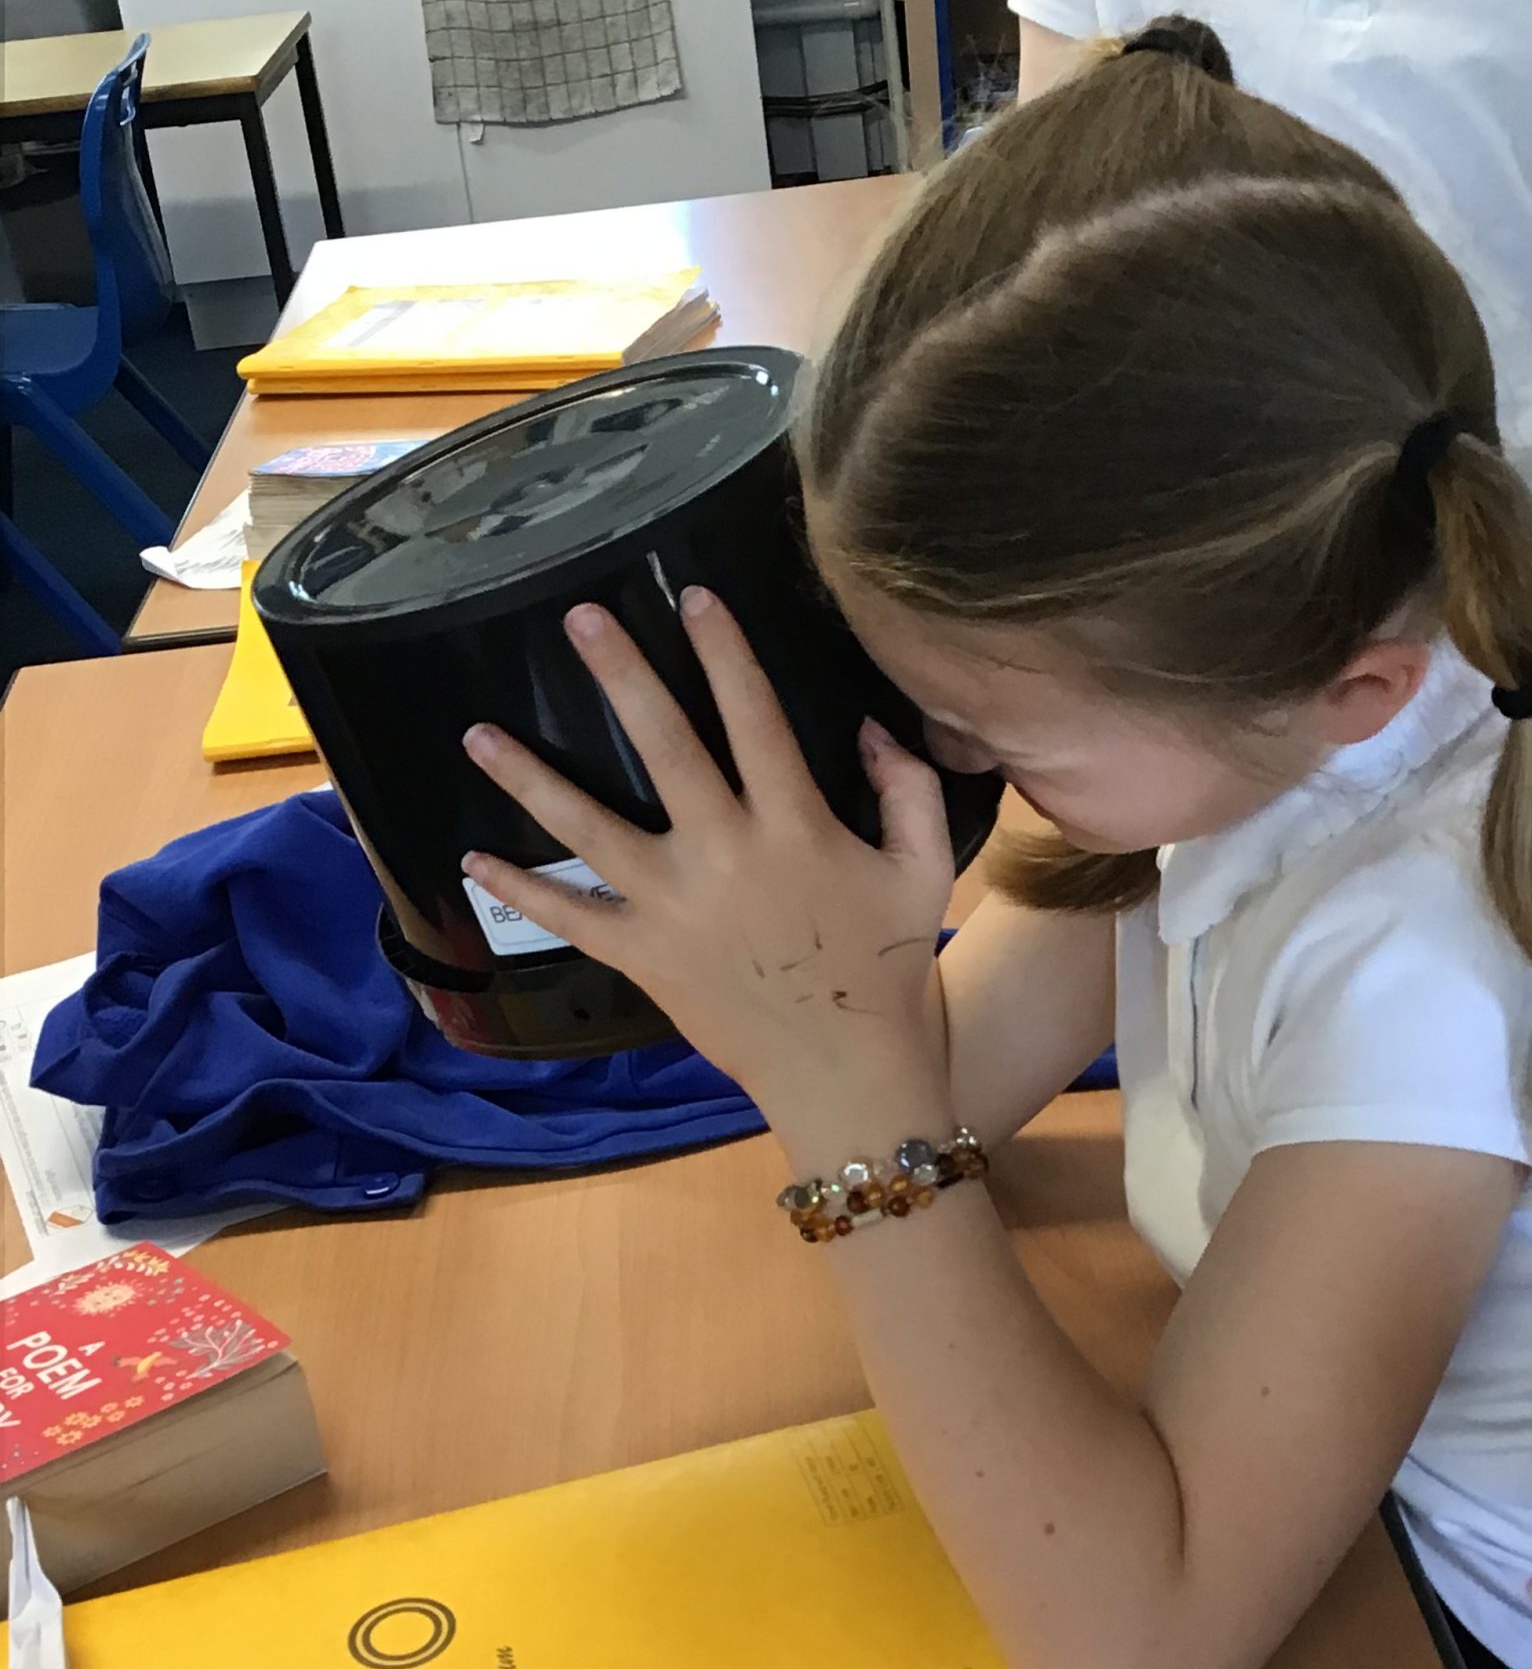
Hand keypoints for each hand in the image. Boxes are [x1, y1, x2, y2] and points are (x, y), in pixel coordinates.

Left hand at [462, 592, 956, 1141]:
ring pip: (591, 829)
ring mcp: (674, 906)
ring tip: (478, 733)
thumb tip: (872, 726)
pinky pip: (572, 920)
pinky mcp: (645, 957)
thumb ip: (908, 789)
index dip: (724, 653)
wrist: (849, 1073)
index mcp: (794, 826)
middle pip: (665, 747)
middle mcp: (725, 854)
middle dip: (621, 676)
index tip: (692, 596)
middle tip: (578, 617)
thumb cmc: (890, 970)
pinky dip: (521, 893)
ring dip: (531, 779)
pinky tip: (472, 860)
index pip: (755, 718)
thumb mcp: (922, 871)